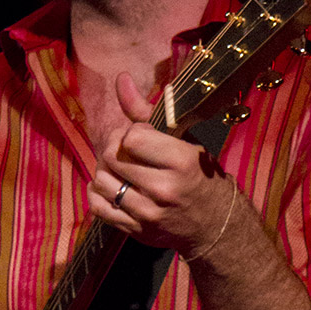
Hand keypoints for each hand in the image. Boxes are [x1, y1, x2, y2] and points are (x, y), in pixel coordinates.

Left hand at [86, 72, 232, 256]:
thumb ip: (145, 110)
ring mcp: (149, 213)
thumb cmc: (197, 174)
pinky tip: (109, 187)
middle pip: (112, 157)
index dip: (129, 133)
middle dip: (113, 149)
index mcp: (180, 161)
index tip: (138, 137)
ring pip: (101, 182)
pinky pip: (98, 207)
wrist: (214, 223)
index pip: (131, 136)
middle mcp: (164, 189)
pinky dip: (97, 193)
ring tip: (118, 170)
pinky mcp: (137, 231)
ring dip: (104, 172)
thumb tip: (120, 78)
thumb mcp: (181, 139)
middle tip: (124, 151)